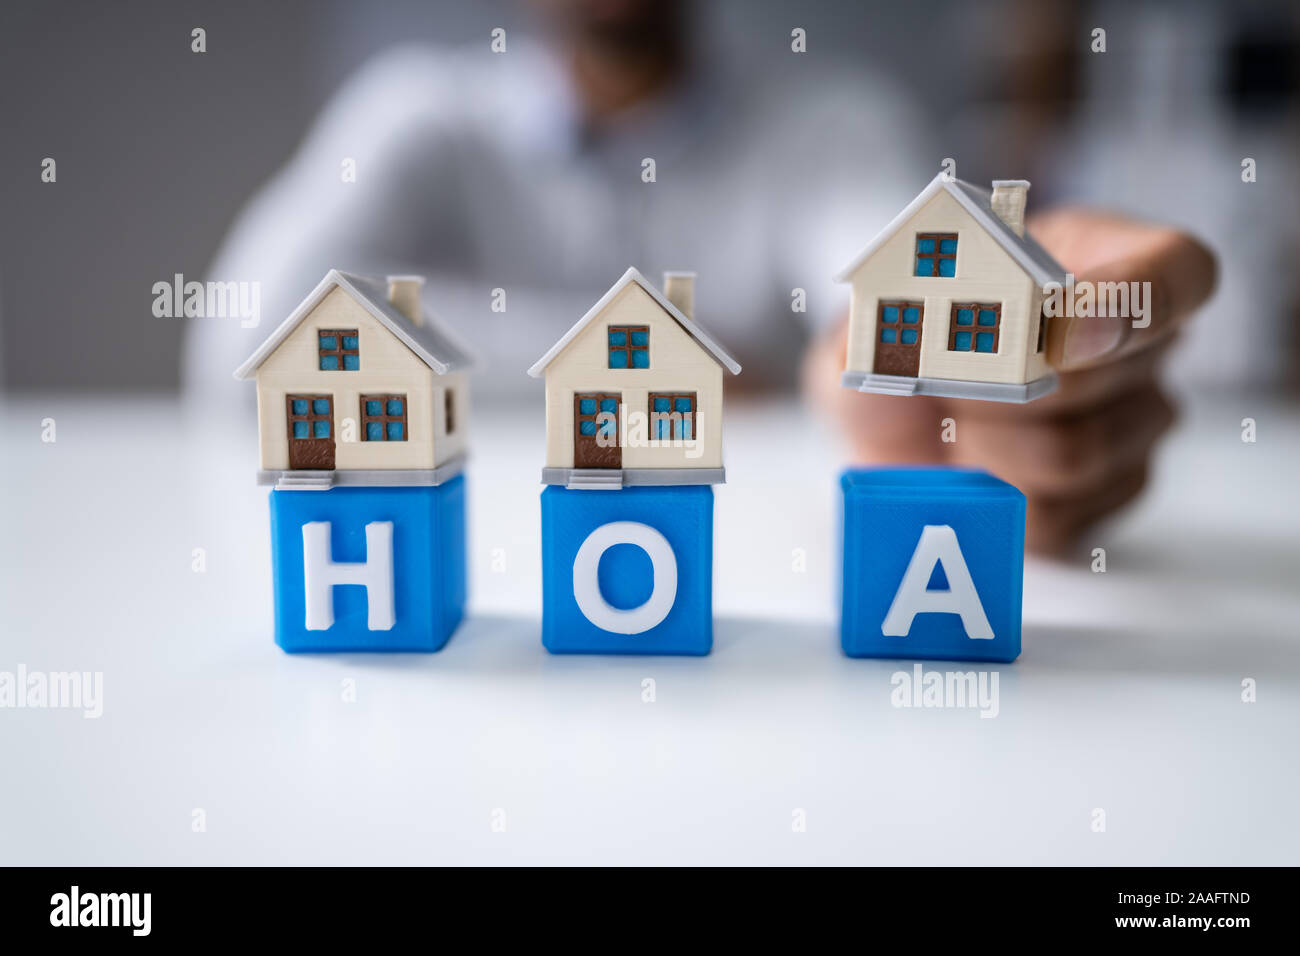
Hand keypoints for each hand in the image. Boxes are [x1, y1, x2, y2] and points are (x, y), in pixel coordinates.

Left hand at [803, 207, 1216, 554]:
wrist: (898, 416)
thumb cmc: (913, 342)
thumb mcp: (892, 307)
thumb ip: (903, 311)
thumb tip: (920, 336)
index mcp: (1108, 264)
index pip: (1175, 273)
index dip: (1125, 303)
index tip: (1054, 329)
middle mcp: (1142, 347)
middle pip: (1100, 378)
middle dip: (1000, 387)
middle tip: (943, 385)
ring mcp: (1136, 426)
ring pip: (1076, 456)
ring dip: (988, 449)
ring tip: (953, 429)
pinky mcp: (1107, 498)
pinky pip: (1062, 517)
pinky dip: (997, 501)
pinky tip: (974, 470)